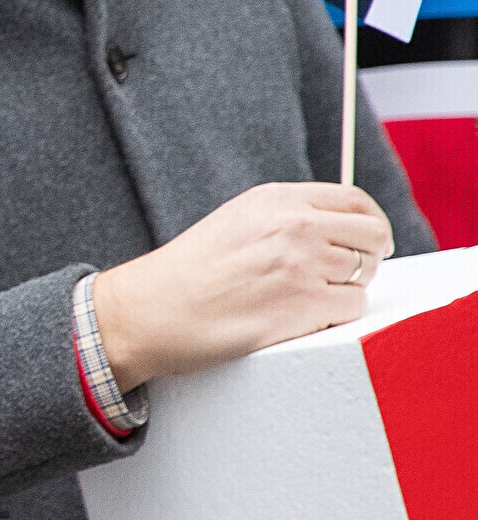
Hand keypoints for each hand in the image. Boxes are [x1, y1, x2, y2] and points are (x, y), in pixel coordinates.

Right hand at [90, 182, 393, 387]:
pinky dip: (333, 317)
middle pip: (372, 236)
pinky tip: (299, 319)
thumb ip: (286, 217)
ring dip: (343, 290)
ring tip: (303, 300)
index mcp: (275, 200)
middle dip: (368, 257)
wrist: (147, 313)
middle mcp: (293, 226)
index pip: (355, 201)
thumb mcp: (234, 222)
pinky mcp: (302, 306)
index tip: (368, 242)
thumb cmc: (184, 275)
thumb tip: (340, 230)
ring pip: (364, 275)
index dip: (370, 224)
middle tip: (344, 276)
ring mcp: (301, 266)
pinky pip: (351, 308)